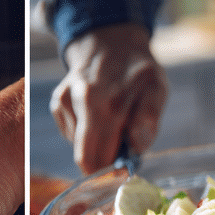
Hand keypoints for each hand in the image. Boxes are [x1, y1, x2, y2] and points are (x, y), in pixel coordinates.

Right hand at [50, 23, 167, 175]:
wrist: (111, 41)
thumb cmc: (138, 73)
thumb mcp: (157, 89)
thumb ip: (149, 119)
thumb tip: (135, 146)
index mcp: (111, 103)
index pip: (100, 159)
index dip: (112, 172)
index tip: (123, 170)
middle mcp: (85, 100)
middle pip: (85, 158)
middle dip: (102, 163)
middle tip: (118, 155)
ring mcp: (67, 100)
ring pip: (78, 147)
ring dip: (95, 145)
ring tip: (109, 124)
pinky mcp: (58, 102)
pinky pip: (70, 134)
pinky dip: (85, 132)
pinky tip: (95, 115)